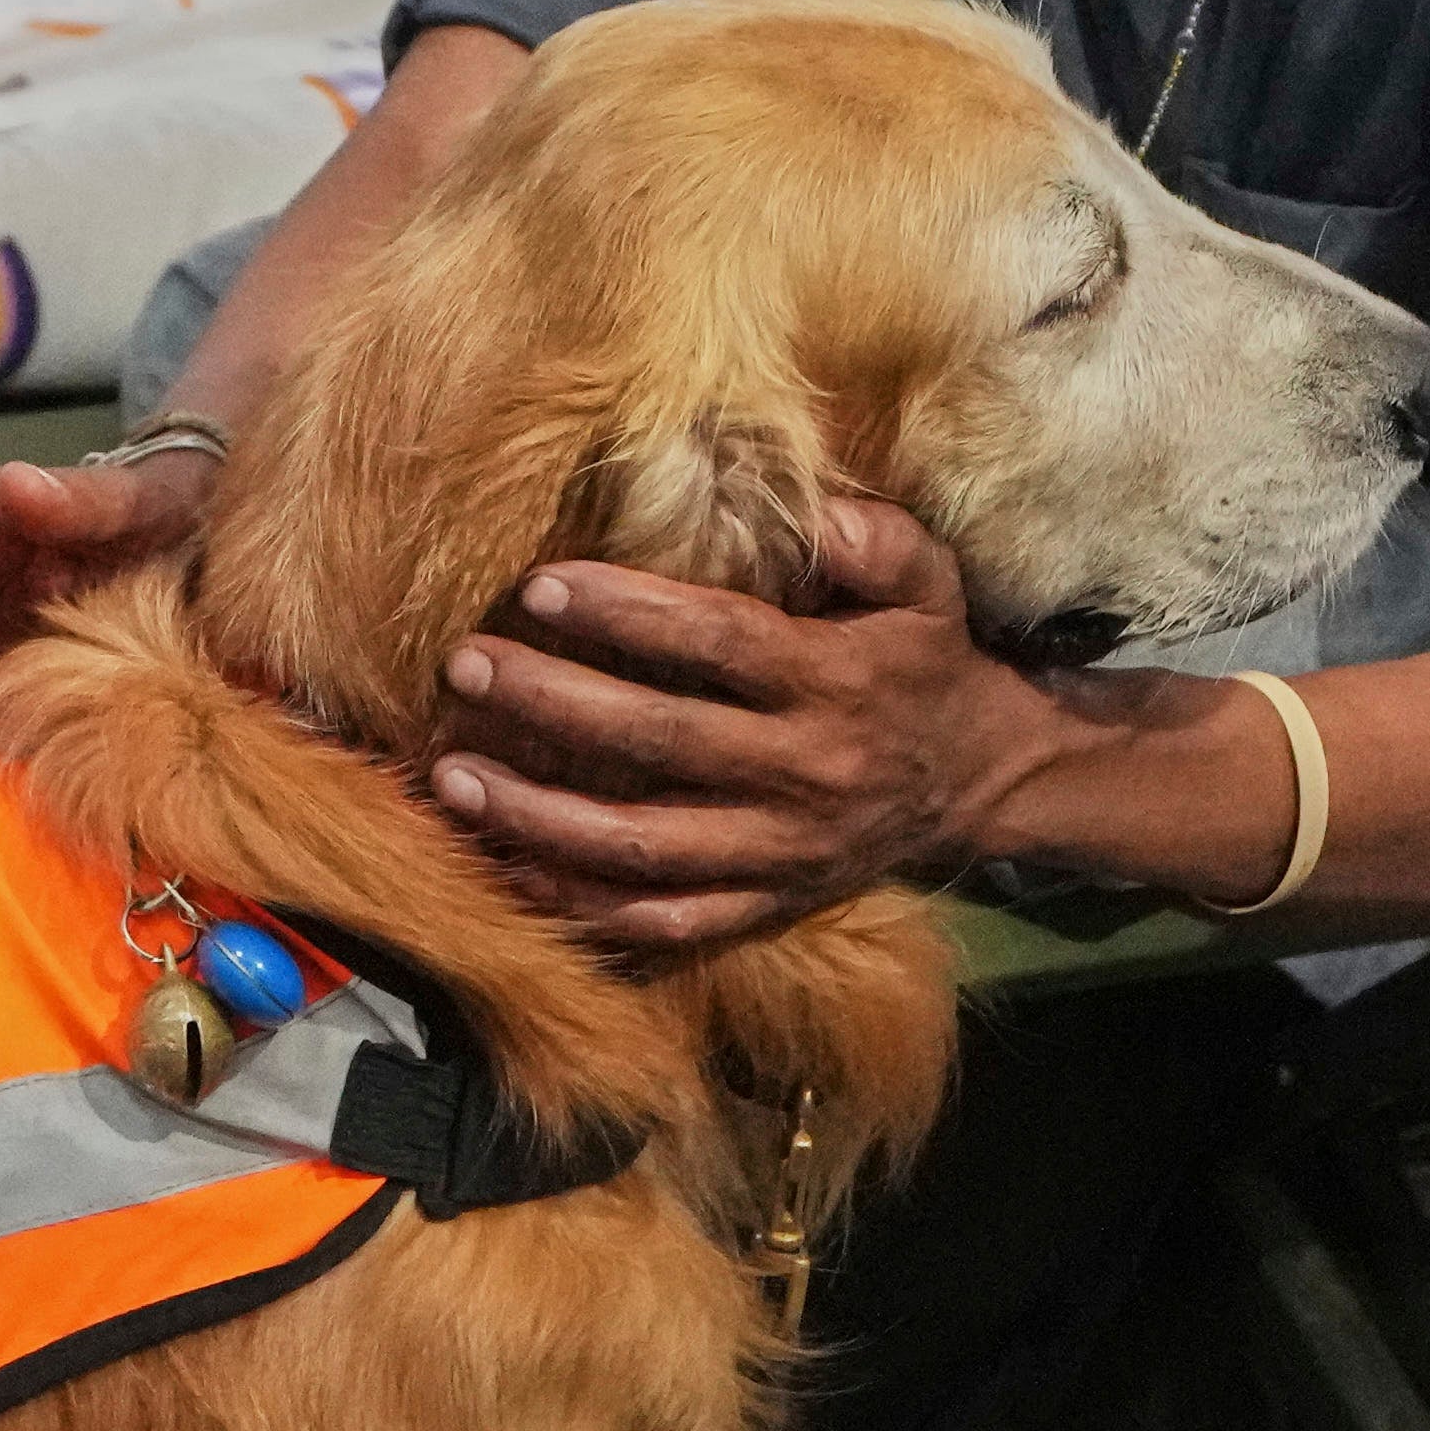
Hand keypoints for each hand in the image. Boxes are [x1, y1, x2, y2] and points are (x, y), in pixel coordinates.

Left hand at [427, 496, 1064, 949]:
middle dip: (552, 703)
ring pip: (642, 846)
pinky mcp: (763, 907)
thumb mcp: (928, 583)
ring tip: (456, 777)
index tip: (541, 585)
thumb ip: (876, 539)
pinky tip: (506, 866)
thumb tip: (817, 508)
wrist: (974, 783)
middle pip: (660, 741)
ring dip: (540, 817)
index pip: (719, 644)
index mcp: (834, 684)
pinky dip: (578, 906)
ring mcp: (778, 853)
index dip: (628, 615)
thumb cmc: (922, 663)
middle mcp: (803, 774)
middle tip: (468, 667)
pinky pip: (659, 922)